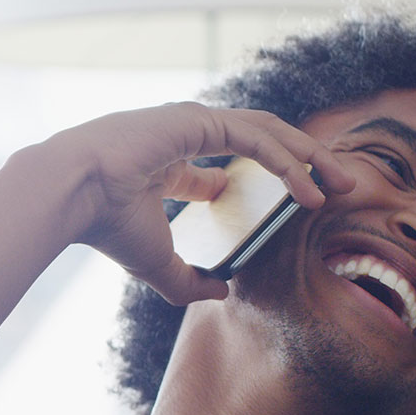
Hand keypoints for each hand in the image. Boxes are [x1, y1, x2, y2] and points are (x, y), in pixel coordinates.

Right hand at [46, 102, 356, 304]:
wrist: (73, 195)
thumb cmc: (105, 226)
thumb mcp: (156, 264)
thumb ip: (189, 281)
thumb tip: (221, 295)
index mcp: (169, 161)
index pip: (224, 163)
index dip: (263, 179)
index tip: (296, 204)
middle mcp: (184, 135)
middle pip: (260, 141)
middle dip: (304, 162)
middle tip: (340, 187)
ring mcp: (194, 122)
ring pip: (268, 132)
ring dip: (309, 156)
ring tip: (342, 184)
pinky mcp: (200, 119)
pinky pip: (257, 138)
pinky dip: (288, 161)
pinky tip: (310, 189)